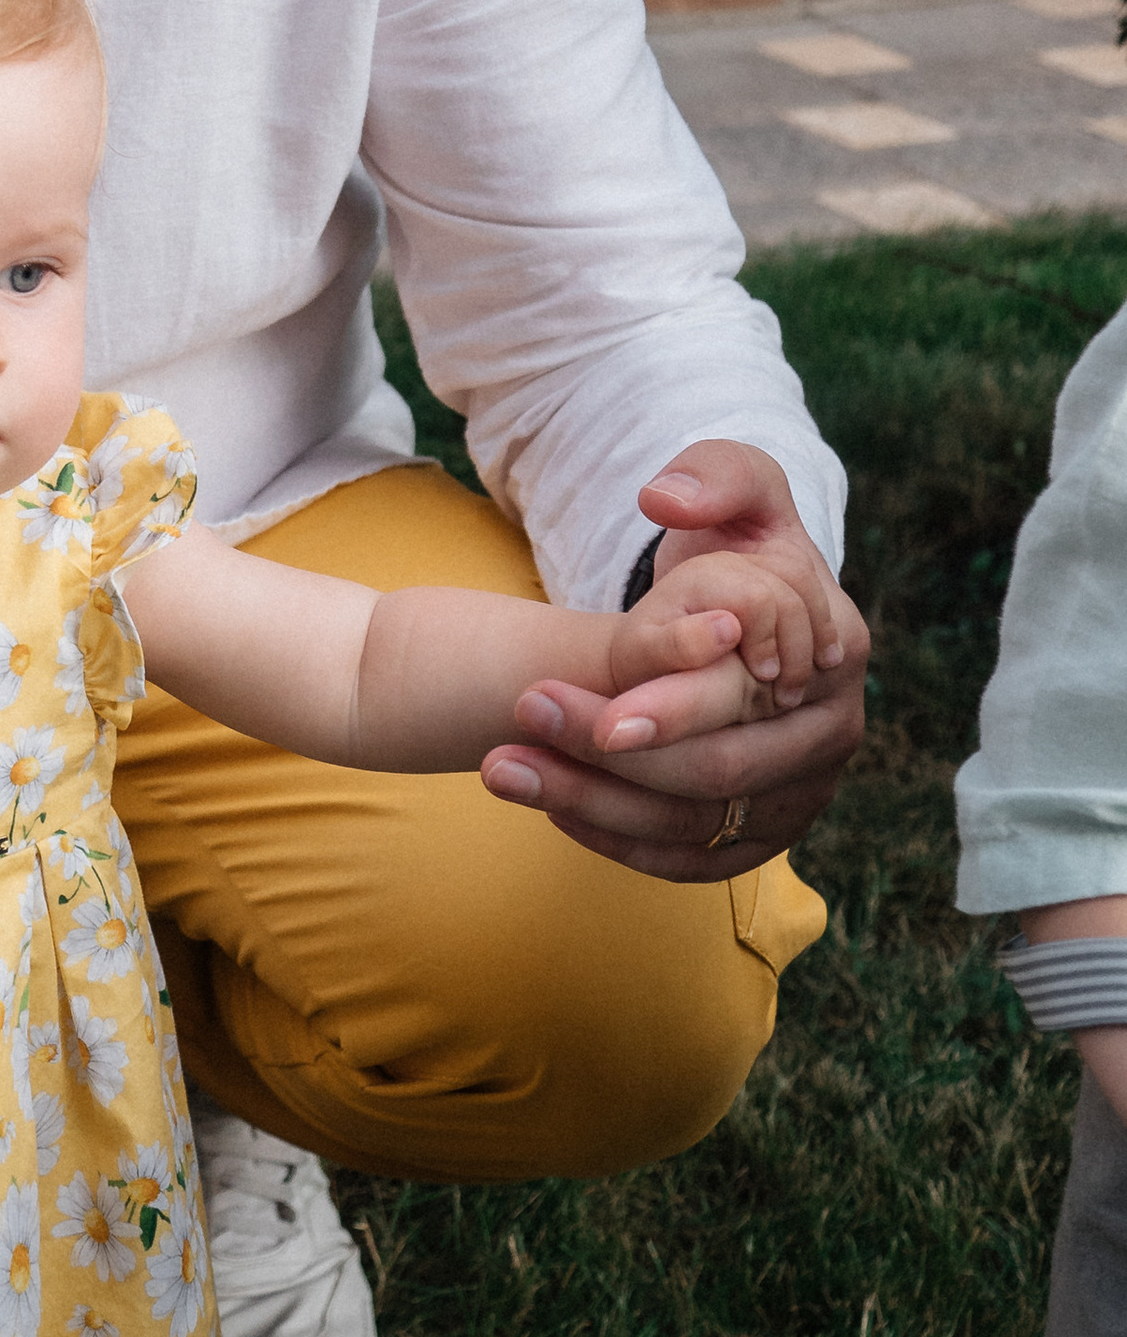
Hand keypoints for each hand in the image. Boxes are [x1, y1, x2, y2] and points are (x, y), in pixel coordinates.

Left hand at [480, 440, 866, 879]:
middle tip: (515, 721)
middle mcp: (832, 733)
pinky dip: (612, 840)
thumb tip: (666, 498)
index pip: (743, 697)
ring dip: (587, 802)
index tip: (553, 690)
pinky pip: (685, 861)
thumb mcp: (736, 488)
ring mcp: (803, 795)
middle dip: (604, 757)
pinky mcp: (760, 837)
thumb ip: (715, 474)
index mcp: (836, 651)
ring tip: (499, 767)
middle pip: (716, 771)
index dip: (659, 705)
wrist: (734, 619)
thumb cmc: (733, 547)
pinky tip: (545, 802)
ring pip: (692, 825)